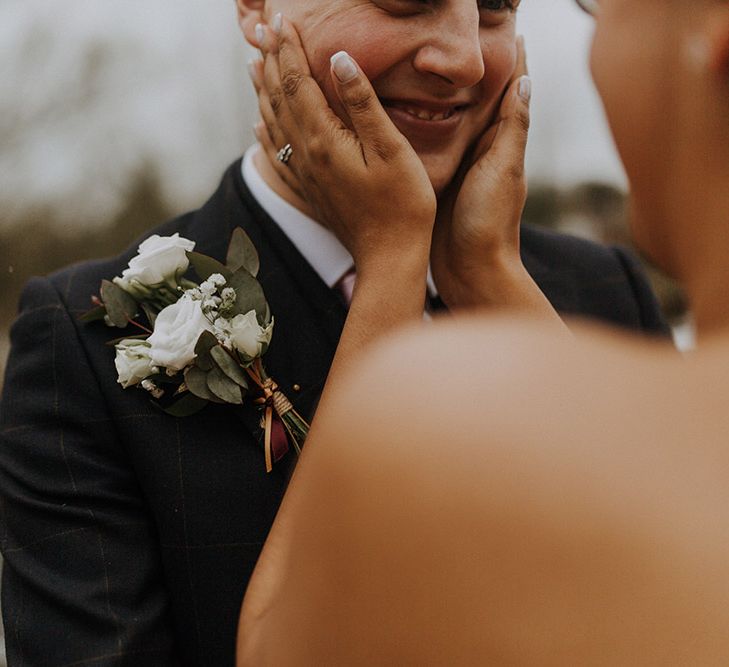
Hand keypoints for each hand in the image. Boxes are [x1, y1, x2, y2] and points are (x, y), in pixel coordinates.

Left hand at [251, 16, 435, 276]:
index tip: (282, 19)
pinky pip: (277, 153)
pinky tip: (259, 124)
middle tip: (264, 29)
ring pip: (273, 123)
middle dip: (271, 60)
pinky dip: (265, 131)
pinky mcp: (309, 189)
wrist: (389, 257)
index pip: (298, 82)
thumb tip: (340, 60)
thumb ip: (364, 103)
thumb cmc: (402, 204)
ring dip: (263, 90)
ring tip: (255, 64)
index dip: (289, 49)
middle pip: (279, 98)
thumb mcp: (391, 149)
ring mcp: (305, 174)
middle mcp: (305, 155)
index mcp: (324, 139)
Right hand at [431, 37, 533, 308]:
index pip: (509, 90)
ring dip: (443, 91)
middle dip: (474, 68)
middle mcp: (479, 150)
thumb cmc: (489, 221)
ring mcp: (456, 164)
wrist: (468, 269)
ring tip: (428, 61)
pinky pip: (427, 143)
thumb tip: (525, 79)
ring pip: (450, 118)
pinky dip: (420, 123)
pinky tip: (402, 109)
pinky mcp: (434, 179)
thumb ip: (513, 128)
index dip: (510, 58)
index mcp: (499, 142)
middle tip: (461, 35)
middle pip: (478, 99)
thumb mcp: (504, 170)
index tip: (507, 26)